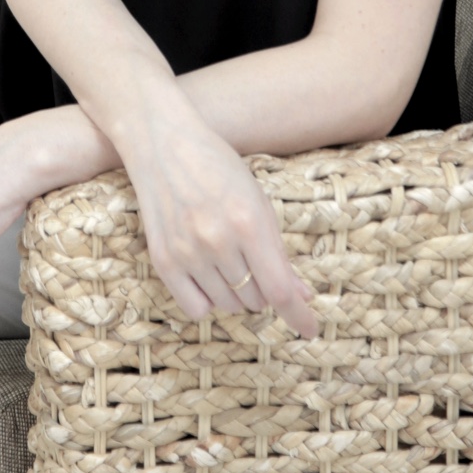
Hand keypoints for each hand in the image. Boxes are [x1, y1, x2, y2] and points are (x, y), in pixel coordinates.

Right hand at [118, 103, 318, 336]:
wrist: (162, 142)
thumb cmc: (216, 165)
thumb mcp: (257, 199)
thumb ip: (278, 251)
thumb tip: (301, 296)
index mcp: (248, 222)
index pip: (280, 289)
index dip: (299, 315)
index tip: (310, 330)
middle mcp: (218, 241)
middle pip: (255, 299)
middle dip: (262, 288)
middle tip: (252, 259)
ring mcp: (187, 252)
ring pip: (227, 305)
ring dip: (236, 293)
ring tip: (227, 258)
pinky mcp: (163, 260)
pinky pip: (196, 308)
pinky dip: (207, 300)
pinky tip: (207, 275)